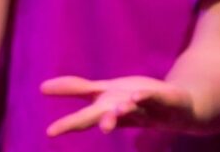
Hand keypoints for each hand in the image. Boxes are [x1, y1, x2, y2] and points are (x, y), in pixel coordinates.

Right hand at [39, 76, 198, 135]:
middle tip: (57, 132)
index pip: (83, 114)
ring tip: (111, 116)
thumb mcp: (102, 91)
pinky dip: (143, 98)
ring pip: (126, 112)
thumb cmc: (134, 101)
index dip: (68, 122)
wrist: (177, 107)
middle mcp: (119, 110)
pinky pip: (152, 99)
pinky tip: (135, 97)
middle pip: (99, 117)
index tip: (48, 132)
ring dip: (116, 113)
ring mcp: (140, 107)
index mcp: (104, 106)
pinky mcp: (160, 100)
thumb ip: (76, 88)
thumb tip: (42, 87)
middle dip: (81, 123)